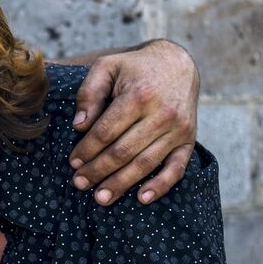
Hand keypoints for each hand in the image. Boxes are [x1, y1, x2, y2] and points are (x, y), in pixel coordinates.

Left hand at [69, 39, 198, 206]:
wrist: (178, 64)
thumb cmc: (135, 68)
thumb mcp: (107, 67)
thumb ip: (89, 93)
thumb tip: (79, 125)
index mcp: (138, 95)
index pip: (106, 131)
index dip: (87, 150)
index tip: (73, 163)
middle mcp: (161, 114)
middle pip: (123, 151)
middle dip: (98, 170)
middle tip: (80, 183)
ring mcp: (178, 129)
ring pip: (145, 163)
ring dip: (121, 184)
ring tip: (101, 198)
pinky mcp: (189, 140)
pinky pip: (176, 168)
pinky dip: (160, 186)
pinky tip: (142, 199)